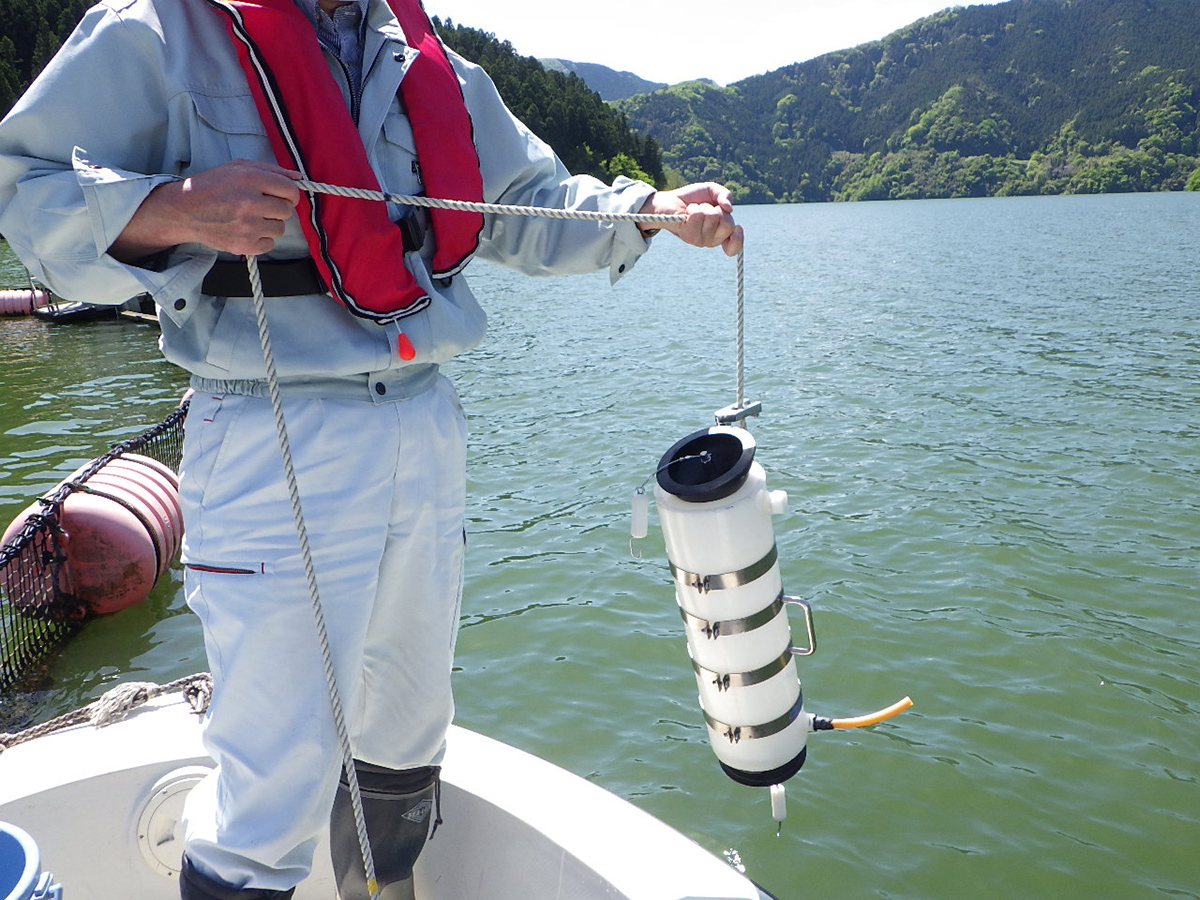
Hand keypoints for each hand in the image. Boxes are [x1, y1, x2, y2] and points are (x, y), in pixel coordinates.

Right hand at [110, 159, 301, 260]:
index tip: (284, 195)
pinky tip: (246, 230)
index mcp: (249, 179)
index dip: (290, 193)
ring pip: (280, 228)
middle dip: (278, 207)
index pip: (290, 189)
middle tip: (262, 206)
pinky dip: (262, 239)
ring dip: (270, 223)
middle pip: (287, 210)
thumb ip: (270, 170)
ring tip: (251, 217)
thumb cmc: (211, 186)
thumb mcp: (237, 168)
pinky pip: (270, 244)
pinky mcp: (244, 245)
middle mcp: (250, 202)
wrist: (184, 211)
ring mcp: (248, 226)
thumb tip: (298, 176)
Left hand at [637, 183, 743, 255]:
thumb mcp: (712, 191)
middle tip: (706, 209)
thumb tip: (729, 208)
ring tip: (693, 209)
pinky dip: (693, 208)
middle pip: (728, 225)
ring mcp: (700, 240)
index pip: (734, 247)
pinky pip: (699, 215)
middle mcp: (711, 240)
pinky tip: (687, 212)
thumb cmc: (691, 199)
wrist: (668, 201)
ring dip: (703, 207)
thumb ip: (725, 195)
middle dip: (718, 209)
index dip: (738, 239)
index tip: (738, 228)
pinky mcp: (689, 236)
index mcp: (719, 234)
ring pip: (713, 217)